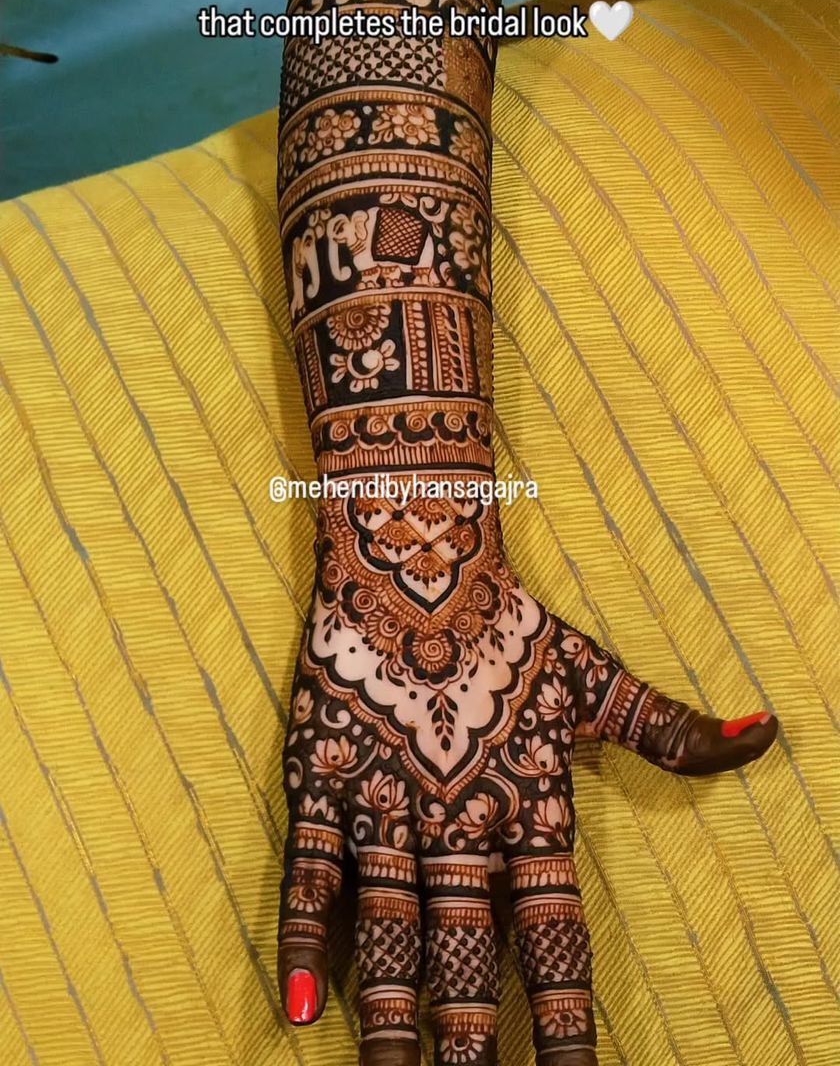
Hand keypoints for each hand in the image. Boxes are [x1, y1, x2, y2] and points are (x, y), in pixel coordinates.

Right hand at [276, 489, 777, 1064]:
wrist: (417, 556)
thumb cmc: (508, 621)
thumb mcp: (593, 676)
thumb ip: (672, 727)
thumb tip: (768, 735)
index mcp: (529, 803)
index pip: (555, 937)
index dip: (566, 1021)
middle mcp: (460, 817)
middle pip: (466, 953)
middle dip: (470, 1040)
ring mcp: (388, 800)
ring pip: (389, 928)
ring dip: (391, 1015)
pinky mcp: (325, 776)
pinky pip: (311, 872)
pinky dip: (304, 941)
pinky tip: (301, 1011)